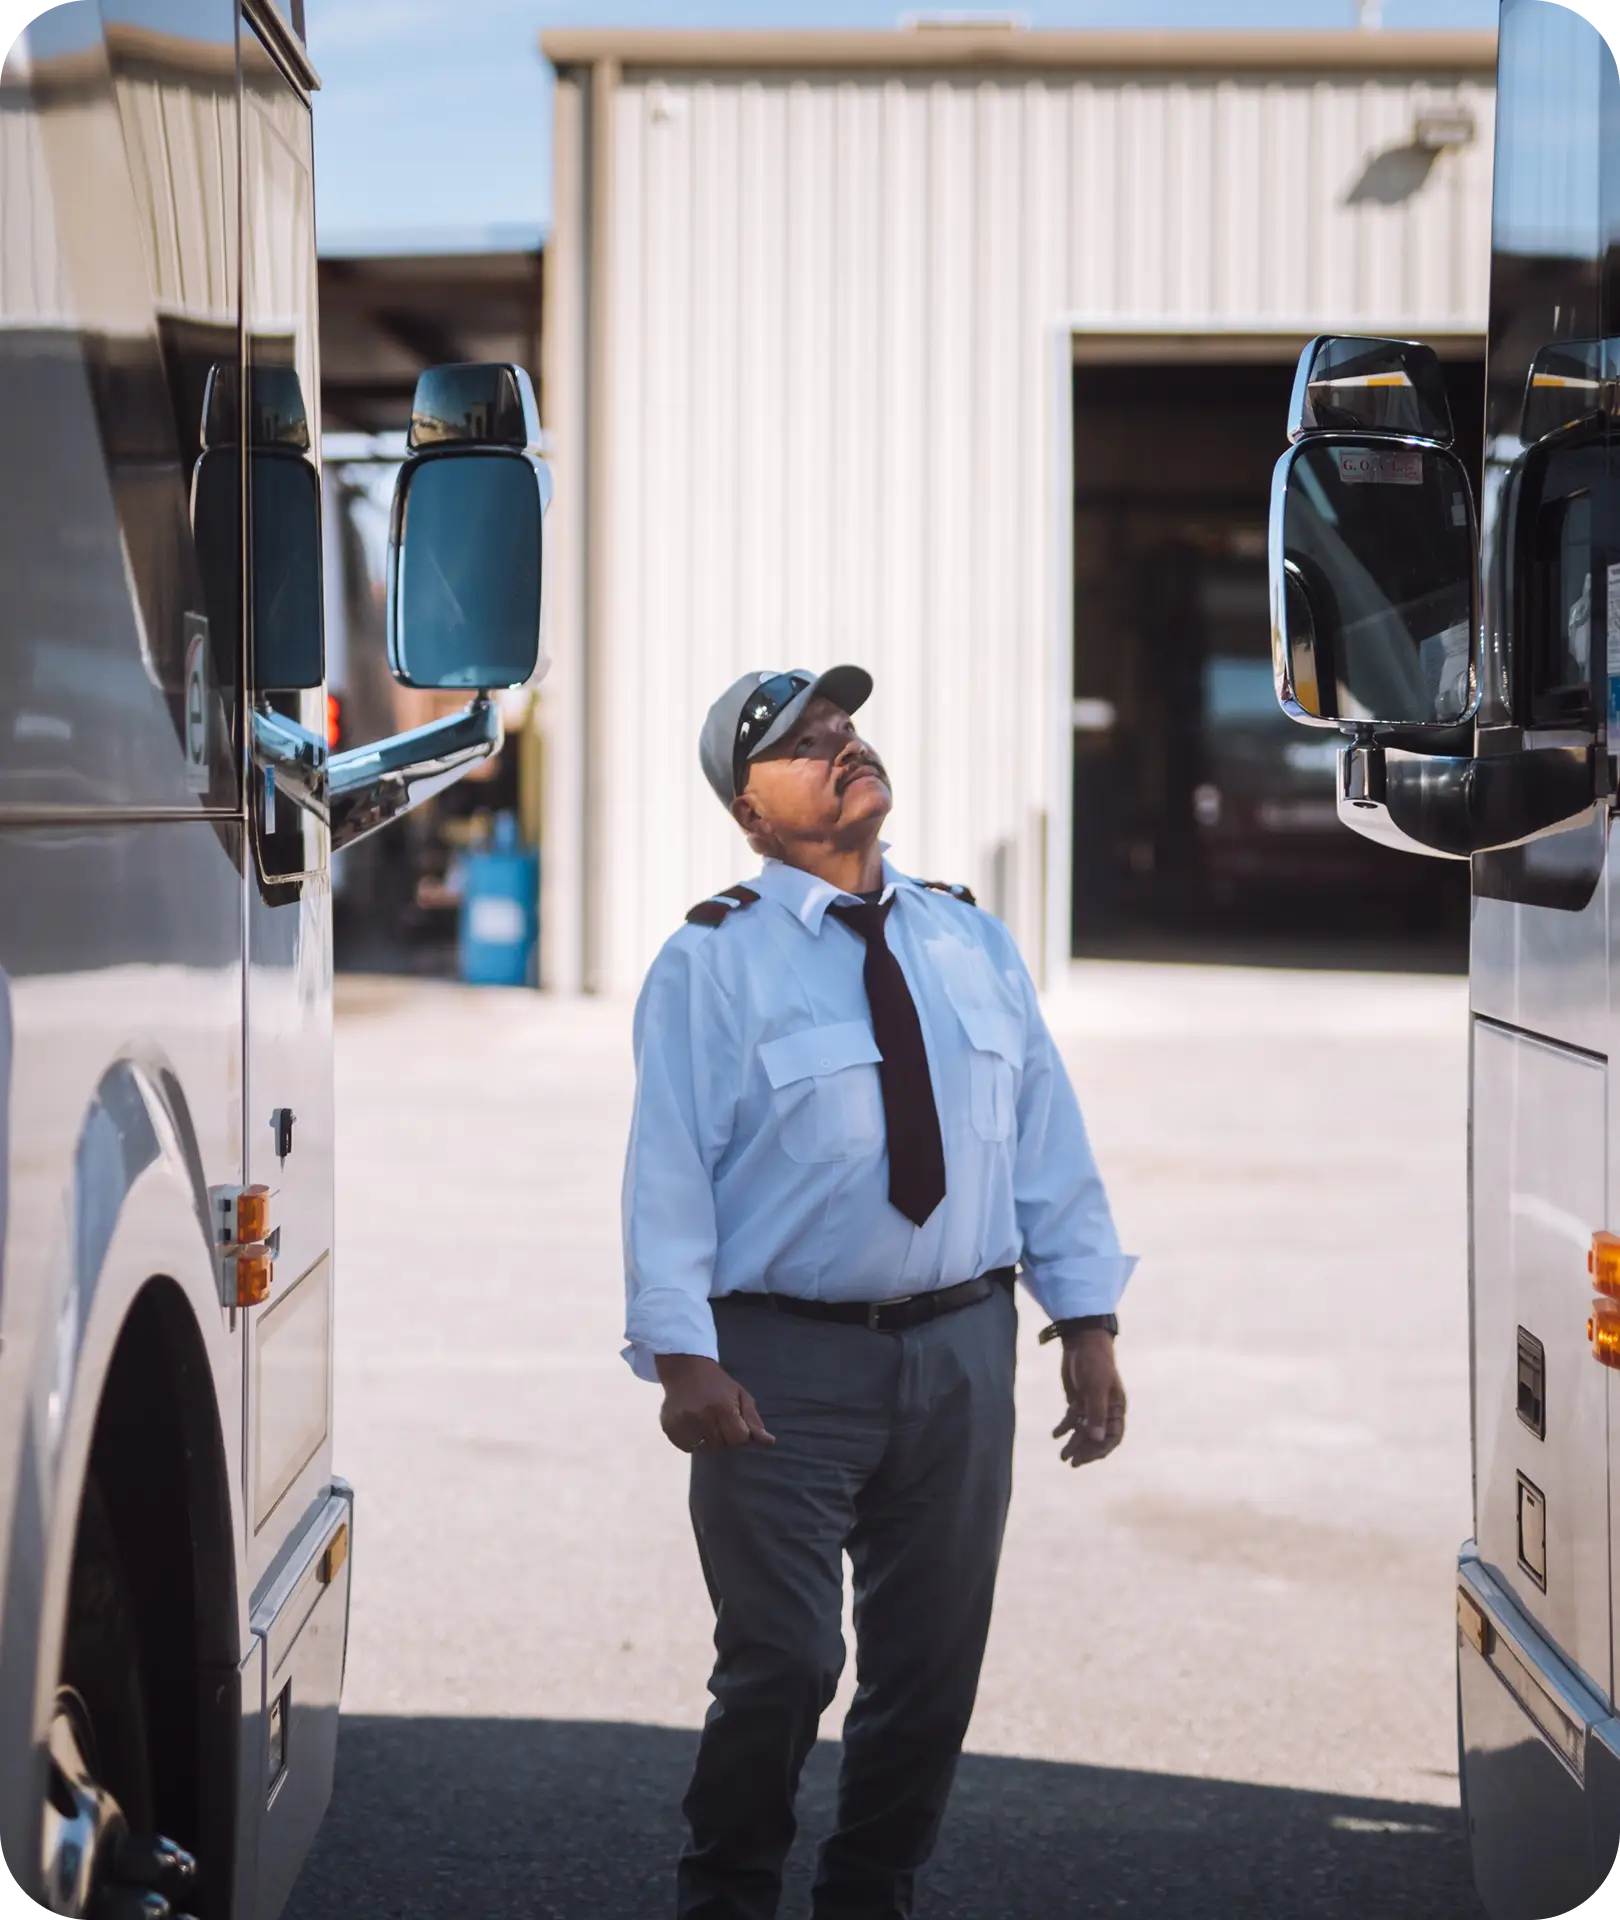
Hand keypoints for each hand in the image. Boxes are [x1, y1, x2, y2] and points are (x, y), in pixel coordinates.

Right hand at [654, 1354, 775, 1453]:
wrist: (684, 1369)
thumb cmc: (717, 1383)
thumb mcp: (740, 1395)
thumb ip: (753, 1420)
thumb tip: (770, 1442)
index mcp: (723, 1407)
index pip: (739, 1439)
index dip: (739, 1433)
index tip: (734, 1422)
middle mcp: (702, 1416)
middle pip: (722, 1445)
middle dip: (724, 1436)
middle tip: (718, 1419)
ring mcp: (683, 1423)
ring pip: (704, 1448)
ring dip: (708, 1440)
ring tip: (705, 1422)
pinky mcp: (669, 1428)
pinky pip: (687, 1447)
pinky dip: (692, 1441)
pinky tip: (692, 1425)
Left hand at [1052, 1329, 1125, 1466]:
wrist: (1082, 1342)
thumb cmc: (1094, 1363)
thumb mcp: (1095, 1387)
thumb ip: (1096, 1413)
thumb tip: (1096, 1438)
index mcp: (1116, 1409)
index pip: (1113, 1437)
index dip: (1101, 1450)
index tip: (1086, 1458)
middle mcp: (1105, 1410)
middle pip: (1096, 1437)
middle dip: (1084, 1450)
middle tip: (1070, 1462)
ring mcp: (1090, 1406)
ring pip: (1083, 1430)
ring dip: (1073, 1443)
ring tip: (1062, 1455)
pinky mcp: (1078, 1400)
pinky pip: (1072, 1419)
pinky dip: (1064, 1427)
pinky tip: (1055, 1435)